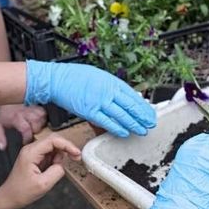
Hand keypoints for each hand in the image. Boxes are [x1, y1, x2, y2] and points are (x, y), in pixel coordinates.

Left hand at [0, 104, 46, 149]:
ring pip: (42, 119)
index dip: (27, 138)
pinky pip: (45, 113)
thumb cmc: (5, 111)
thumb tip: (2, 147)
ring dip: (40, 124)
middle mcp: (26, 112)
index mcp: (16, 118)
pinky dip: (43, 118)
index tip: (26, 141)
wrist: (7, 95)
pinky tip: (39, 120)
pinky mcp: (38, 104)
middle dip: (35, 131)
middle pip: (36, 125)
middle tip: (31, 132)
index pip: (26, 130)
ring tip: (35, 126)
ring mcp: (33, 107)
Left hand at [0, 134, 80, 208]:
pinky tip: (51, 171)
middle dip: (66, 149)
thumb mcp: (43, 184)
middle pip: (54, 140)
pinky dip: (55, 160)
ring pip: (53, 147)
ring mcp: (33, 152)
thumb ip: (57, 171)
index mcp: (31, 152)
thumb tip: (63, 165)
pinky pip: (49, 154)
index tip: (77, 154)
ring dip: (60, 157)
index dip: (68, 145)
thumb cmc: (21, 192)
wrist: (9, 198)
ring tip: (54, 171)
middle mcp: (31, 149)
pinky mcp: (35, 158)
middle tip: (75, 158)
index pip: (54, 140)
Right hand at [24, 60, 156, 137]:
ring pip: (121, 115)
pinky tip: (125, 133)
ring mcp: (99, 101)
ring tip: (142, 130)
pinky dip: (117, 128)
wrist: (57, 79)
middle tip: (150, 124)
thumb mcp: (99, 76)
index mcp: (111, 81)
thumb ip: (113, 87)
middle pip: (130, 106)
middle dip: (142, 117)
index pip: (133, 96)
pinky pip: (107, 122)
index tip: (150, 113)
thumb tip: (127, 96)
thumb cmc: (75, 77)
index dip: (143, 106)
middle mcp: (108, 91)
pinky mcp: (89, 111)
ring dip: (133, 124)